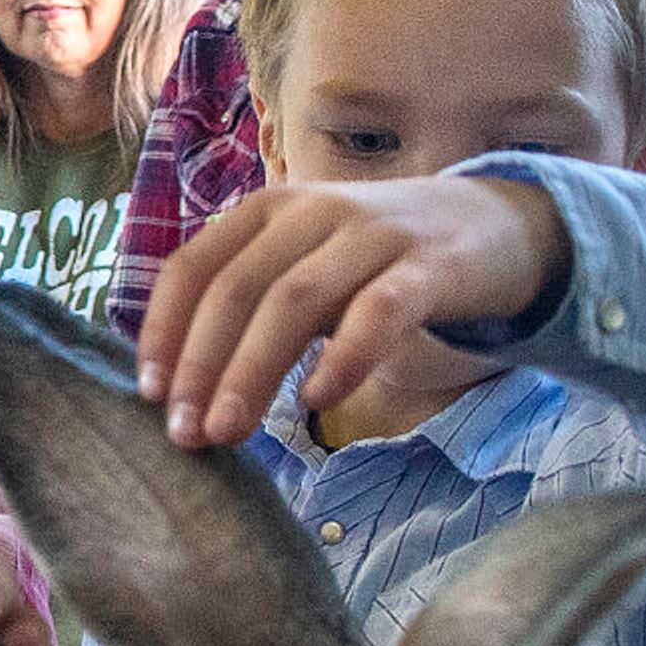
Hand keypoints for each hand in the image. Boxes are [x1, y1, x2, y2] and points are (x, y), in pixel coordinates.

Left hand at [131, 177, 569, 446]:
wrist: (496, 225)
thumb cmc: (378, 262)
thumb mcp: (305, 267)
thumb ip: (251, 307)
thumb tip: (180, 388)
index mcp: (268, 212)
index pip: (194, 267)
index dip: (164, 330)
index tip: (149, 394)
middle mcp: (313, 213)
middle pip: (238, 288)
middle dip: (201, 364)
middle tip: (183, 433)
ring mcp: (373, 235)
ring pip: (296, 300)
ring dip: (252, 370)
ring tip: (229, 432)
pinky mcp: (430, 266)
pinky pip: (379, 311)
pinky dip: (343, 357)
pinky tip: (317, 402)